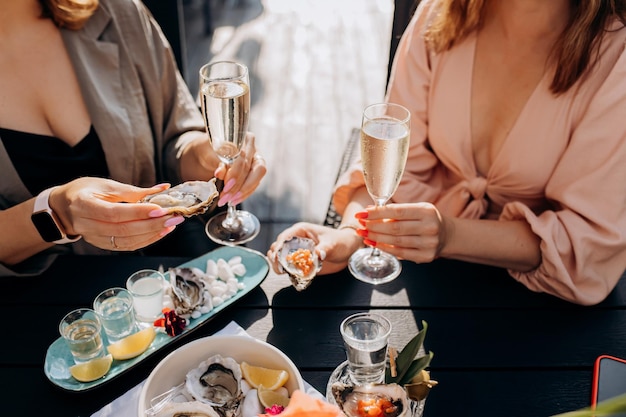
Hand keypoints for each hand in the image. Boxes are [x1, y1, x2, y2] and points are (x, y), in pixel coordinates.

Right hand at [49, 177, 185, 250]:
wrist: (64, 208)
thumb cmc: (84, 191)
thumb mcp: (105, 184)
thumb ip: (133, 191)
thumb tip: (162, 189)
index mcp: (84, 205)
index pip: (114, 213)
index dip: (138, 213)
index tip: (161, 209)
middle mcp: (87, 225)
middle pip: (123, 230)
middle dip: (152, 225)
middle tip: (174, 217)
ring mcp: (94, 238)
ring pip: (126, 241)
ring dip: (152, 234)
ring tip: (171, 225)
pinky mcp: (102, 244)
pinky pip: (126, 246)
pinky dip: (145, 240)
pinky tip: (160, 232)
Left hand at [215, 132, 265, 206]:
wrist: (208, 153)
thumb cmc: (209, 149)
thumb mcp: (210, 152)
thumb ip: (218, 161)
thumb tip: (220, 173)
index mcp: (244, 139)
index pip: (245, 158)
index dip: (237, 173)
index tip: (226, 184)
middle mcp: (254, 150)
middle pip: (254, 170)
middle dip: (239, 186)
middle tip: (226, 197)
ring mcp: (256, 162)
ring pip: (256, 180)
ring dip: (242, 193)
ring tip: (228, 201)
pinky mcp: (254, 174)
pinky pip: (253, 186)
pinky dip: (243, 195)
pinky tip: (234, 200)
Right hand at [267, 222, 362, 274]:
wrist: (348, 250)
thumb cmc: (340, 241)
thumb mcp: (333, 244)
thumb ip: (325, 249)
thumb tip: (318, 255)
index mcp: (301, 231)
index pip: (284, 237)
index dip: (279, 247)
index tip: (278, 256)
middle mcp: (296, 240)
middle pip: (278, 247)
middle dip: (276, 257)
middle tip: (279, 267)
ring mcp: (298, 251)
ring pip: (281, 256)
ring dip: (279, 264)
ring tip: (282, 271)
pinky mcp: (301, 262)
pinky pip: (289, 266)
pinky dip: (287, 270)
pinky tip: (289, 274)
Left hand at [356, 202, 447, 263]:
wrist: (446, 234)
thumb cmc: (426, 219)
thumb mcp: (416, 209)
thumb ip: (396, 210)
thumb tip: (369, 210)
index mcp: (426, 211)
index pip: (397, 211)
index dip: (377, 213)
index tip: (362, 213)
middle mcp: (430, 227)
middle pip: (395, 228)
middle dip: (373, 226)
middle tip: (360, 225)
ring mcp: (428, 243)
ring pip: (395, 242)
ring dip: (376, 238)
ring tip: (364, 234)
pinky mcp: (425, 256)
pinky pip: (400, 253)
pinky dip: (384, 248)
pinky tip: (374, 243)